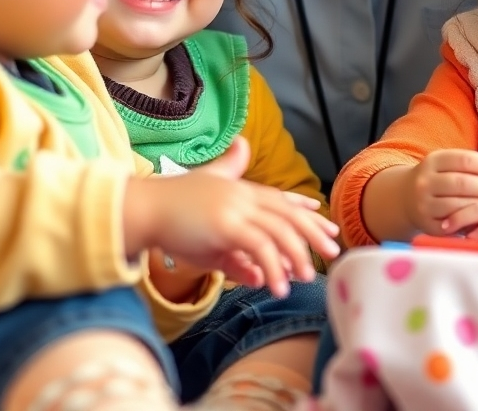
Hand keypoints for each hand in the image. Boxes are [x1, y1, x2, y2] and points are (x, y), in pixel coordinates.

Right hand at [124, 136, 339, 296]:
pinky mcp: (227, 225)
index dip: (303, 209)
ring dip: (297, 255)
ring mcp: (237, 208)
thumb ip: (234, 255)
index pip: (280, 199)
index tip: (323, 218)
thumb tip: (256, 275)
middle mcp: (243, 196)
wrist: (145, 209)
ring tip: (307, 277)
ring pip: (280, 230)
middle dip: (313, 231)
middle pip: (288, 213)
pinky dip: (274, 267)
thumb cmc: (173, 220)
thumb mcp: (209, 237)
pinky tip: (278, 287)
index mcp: (240, 191)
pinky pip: (261, 247)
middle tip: (332, 250)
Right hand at [403, 149, 477, 235]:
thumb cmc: (443, 179)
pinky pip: (454, 225)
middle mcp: (425, 180)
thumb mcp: (458, 166)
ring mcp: (424, 203)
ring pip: (457, 205)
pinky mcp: (427, 224)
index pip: (464, 160)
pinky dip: (473, 224)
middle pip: (461, 183)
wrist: (408, 199)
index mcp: (434, 160)